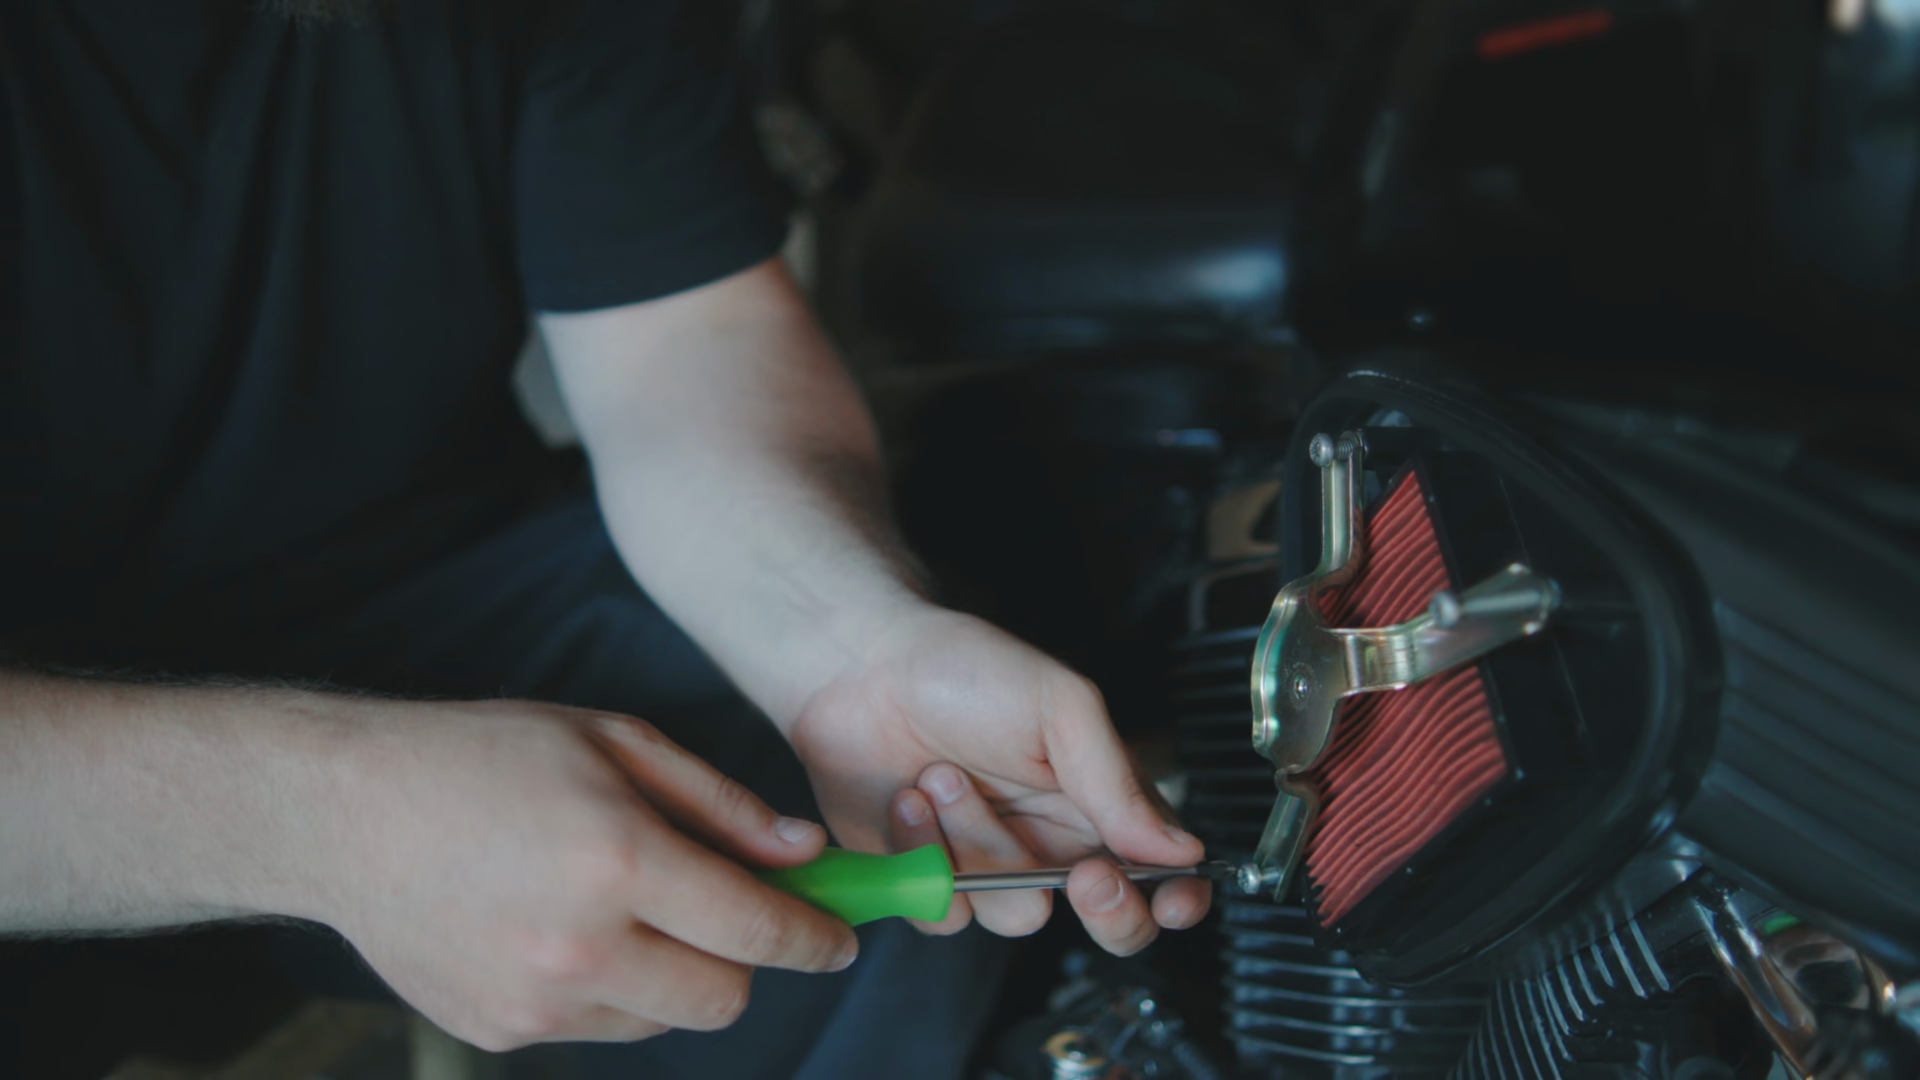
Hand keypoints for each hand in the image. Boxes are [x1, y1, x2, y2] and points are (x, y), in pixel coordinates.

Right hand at [313, 700, 857, 1049]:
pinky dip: (611, 988)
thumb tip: (805, 853)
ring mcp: (536, 1000)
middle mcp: (581, 945)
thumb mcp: (615, 743)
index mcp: (619, 859)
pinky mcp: (502, 1030)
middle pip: (724, 999)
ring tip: (622, 906)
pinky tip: (562, 928)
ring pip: (665, 1018)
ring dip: (674, 975)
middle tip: (725, 914)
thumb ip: (721, 805)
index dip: (816, 939)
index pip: (759, 931)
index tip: (840, 937)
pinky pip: (600, 1025)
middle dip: (745, 961)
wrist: (345, 814)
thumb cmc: (487, 757)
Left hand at [787, 605, 1210, 955]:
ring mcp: (992, 867)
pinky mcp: (929, 882)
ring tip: (945, 777)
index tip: (1172, 900)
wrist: (858, 666)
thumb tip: (1180, 848)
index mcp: (1101, 800)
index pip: (1165, 870)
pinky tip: (908, 800)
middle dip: (1105, 907)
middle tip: (1085, 876)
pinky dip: (923, 857)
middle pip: (1110, 919)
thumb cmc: (965, 668)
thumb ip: (1119, 782)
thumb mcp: (1061, 707)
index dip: (1179, 898)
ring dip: (982, 845)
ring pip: (1017, 914)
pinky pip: (945, 913)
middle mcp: (1052, 842)